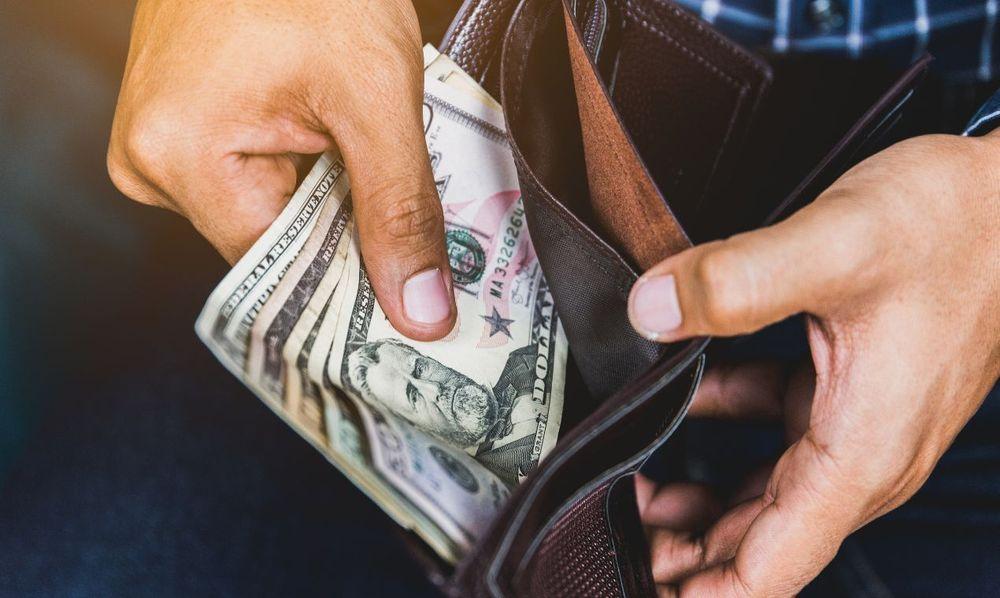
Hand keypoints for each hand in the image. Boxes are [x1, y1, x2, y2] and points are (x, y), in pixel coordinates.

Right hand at [107, 0, 455, 339]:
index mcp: (179, 155)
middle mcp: (150, 157)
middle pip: (274, 242)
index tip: (411, 298)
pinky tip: (330, 129)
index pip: (278, 271)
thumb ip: (399, 208)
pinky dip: (306, 164)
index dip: (351, 280)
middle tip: (397, 200)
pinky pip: (255, 172)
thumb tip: (418, 309)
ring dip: (329, 190)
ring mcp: (162, 136)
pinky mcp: (185, 120)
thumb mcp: (374, 96)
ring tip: (355, 140)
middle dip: (345, 226)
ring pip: (270, 207)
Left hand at [628, 133, 999, 595]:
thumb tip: (649, 311)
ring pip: (764, 496)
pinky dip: (724, 433)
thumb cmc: (954, 227)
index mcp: (859, 455)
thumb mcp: (838, 243)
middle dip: (684, 555)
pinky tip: (681, 402)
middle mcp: (859, 457)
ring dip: (700, 505)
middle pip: (759, 542)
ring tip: (633, 491)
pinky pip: (776, 435)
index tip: (639, 584)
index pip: (771, 568)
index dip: (701, 593)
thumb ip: (736, 280)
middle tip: (613, 532)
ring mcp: (853, 425)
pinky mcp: (846, 390)